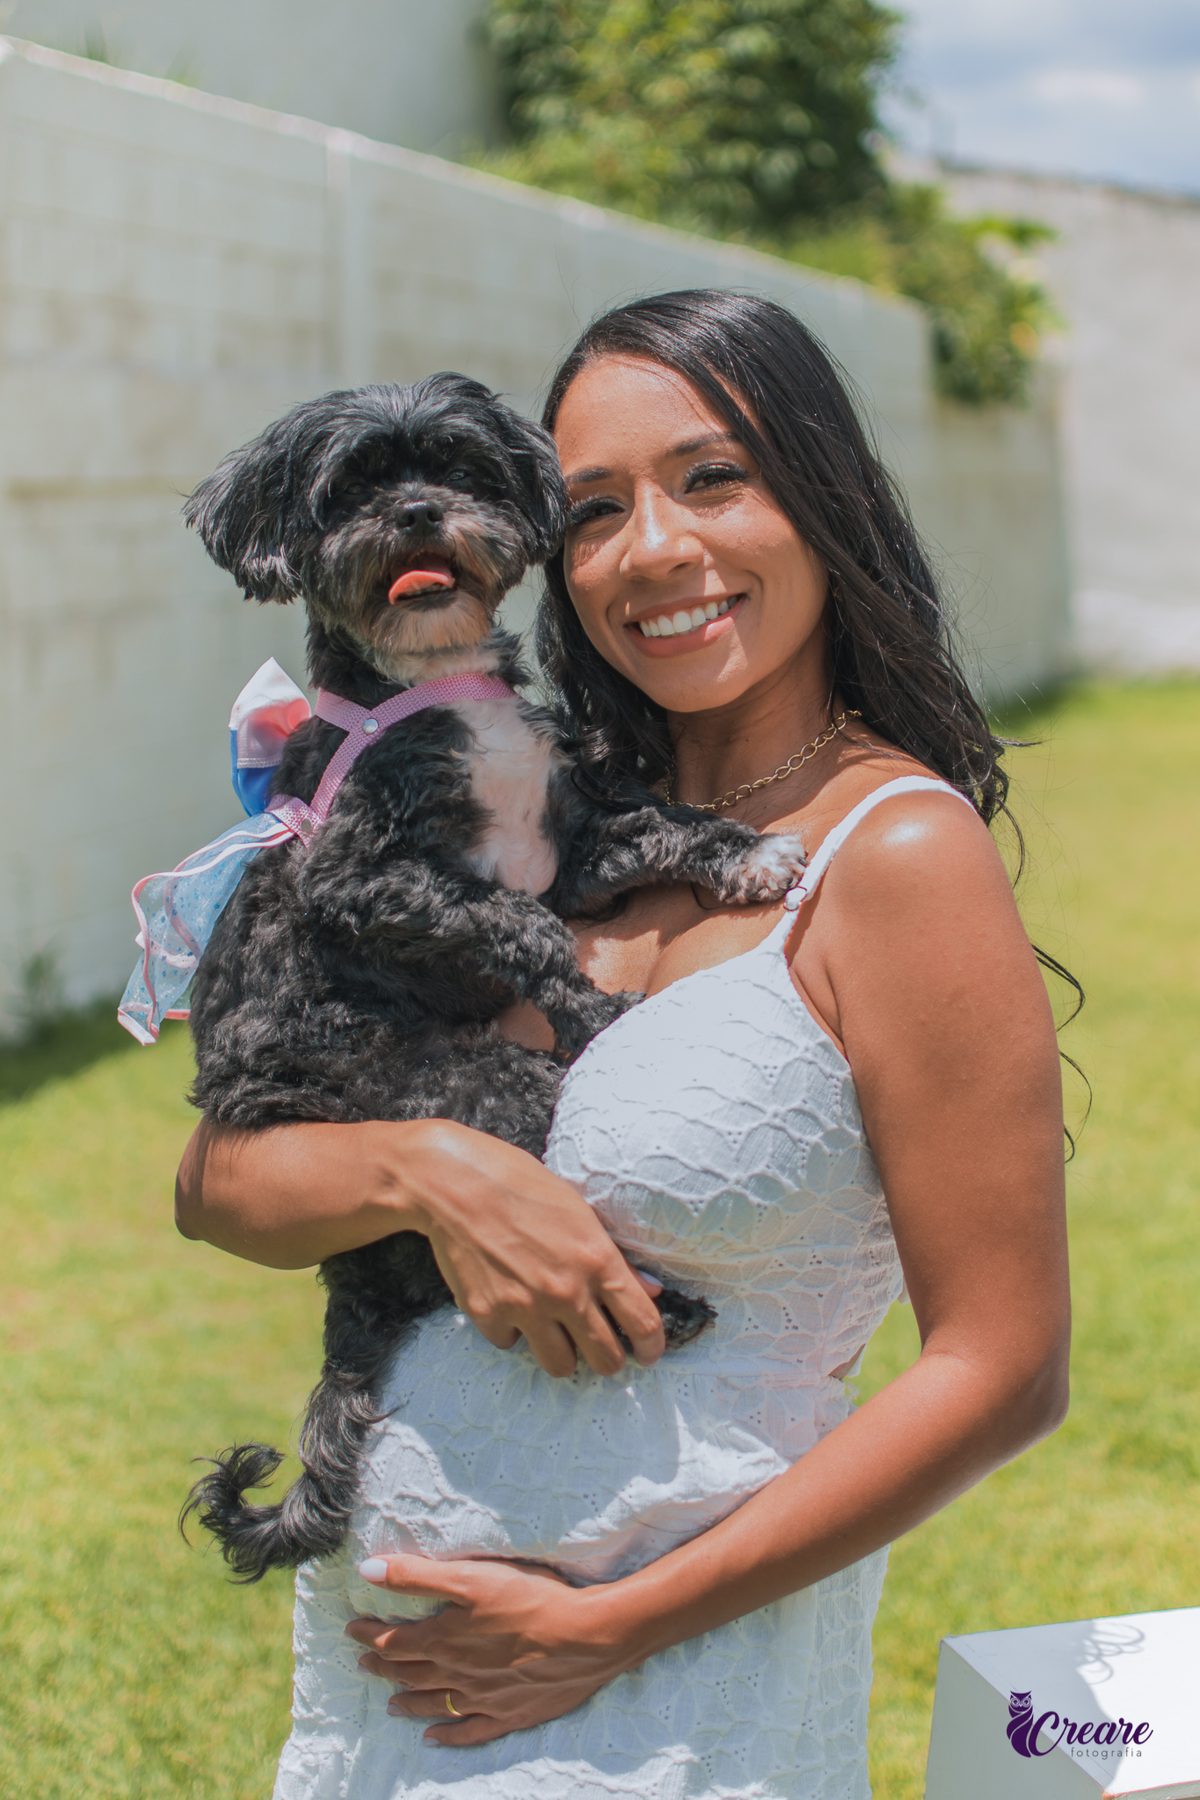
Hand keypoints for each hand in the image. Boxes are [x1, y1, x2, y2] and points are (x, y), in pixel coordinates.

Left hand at [345, 1553, 631, 1745]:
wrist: (586, 1637)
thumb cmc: (530, 1599)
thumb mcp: (470, 1577)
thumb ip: (416, 1575)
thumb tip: (367, 1571)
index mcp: (444, 1640)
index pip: (394, 1640)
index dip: (369, 1634)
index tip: (351, 1629)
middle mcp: (457, 1674)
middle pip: (410, 1672)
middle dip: (384, 1665)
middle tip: (364, 1662)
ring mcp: (483, 1699)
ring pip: (434, 1703)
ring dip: (408, 1700)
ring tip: (390, 1702)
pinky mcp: (510, 1713)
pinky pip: (470, 1731)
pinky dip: (448, 1734)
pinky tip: (434, 1736)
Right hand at [405, 1122, 665, 1377]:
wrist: (455, 1182)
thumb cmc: (520, 1185)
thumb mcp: (579, 1211)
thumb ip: (615, 1258)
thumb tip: (649, 1290)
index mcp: (597, 1260)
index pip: (643, 1323)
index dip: (651, 1347)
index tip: (647, 1353)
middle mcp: (566, 1291)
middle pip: (606, 1360)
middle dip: (608, 1359)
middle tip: (600, 1349)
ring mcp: (526, 1308)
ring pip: (561, 1366)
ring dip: (562, 1352)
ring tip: (554, 1330)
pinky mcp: (488, 1315)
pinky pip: (511, 1343)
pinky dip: (511, 1330)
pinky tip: (507, 1301)